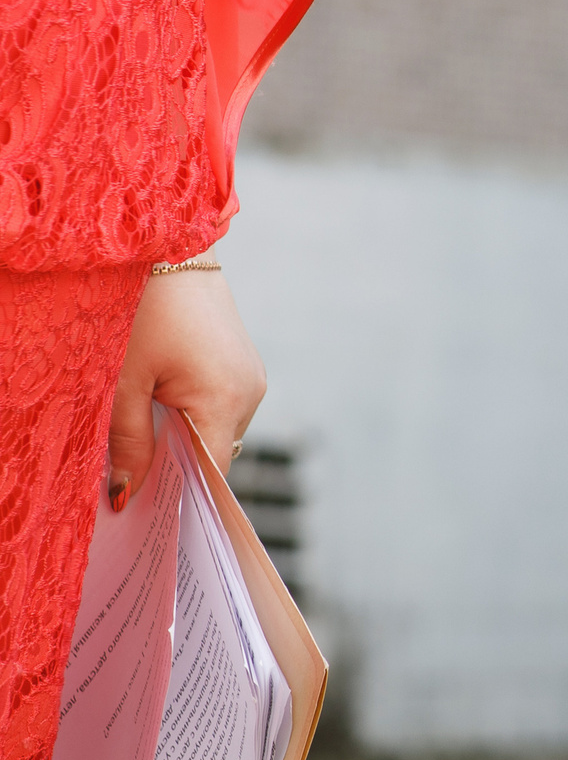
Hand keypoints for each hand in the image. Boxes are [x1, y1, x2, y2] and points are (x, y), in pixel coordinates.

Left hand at [110, 267, 264, 509]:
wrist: (171, 248)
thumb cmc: (144, 310)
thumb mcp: (123, 380)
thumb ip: (127, 441)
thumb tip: (127, 494)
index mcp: (225, 399)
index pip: (210, 473)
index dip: (179, 495)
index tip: (145, 511)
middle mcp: (251, 392)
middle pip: (215, 454)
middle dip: (177, 466)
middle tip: (131, 472)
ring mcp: (253, 377)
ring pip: (219, 431)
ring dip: (185, 437)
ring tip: (146, 426)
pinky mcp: (247, 365)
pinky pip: (224, 407)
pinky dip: (195, 414)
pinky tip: (165, 400)